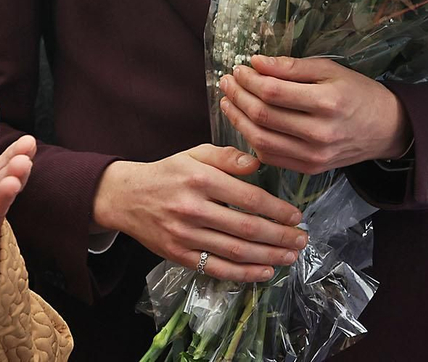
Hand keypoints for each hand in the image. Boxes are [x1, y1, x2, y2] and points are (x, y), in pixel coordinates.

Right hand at [91, 145, 307, 283]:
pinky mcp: (179, 256)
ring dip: (269, 256)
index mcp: (200, 178)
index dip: (277, 209)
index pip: (248, 197)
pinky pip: (217, 268)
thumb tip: (257, 163)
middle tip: (302, 240)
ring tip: (290, 256)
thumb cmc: (168, 173)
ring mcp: (185, 235)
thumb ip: (227, 156)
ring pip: (235, 251)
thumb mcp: (195, 153)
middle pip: (246, 228)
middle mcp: (193, 208)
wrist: (126, 197)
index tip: (296, 216)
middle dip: (280, 236)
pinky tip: (265, 271)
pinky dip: (244, 273)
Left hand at [217, 55, 410, 175]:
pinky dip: (252, 140)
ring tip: (228, 101)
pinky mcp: (310, 169)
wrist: (385, 128)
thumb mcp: (330, 69)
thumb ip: (292, 67)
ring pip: (261, 141)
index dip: (250, 80)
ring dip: (238, 119)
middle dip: (238, 97)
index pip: (274, 92)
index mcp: (327, 103)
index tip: (240, 68)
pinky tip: (245, 122)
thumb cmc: (357, 92)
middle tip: (227, 81)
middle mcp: (319, 133)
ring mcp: (314, 156)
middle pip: (263, 117)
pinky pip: (271, 157)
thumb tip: (256, 62)